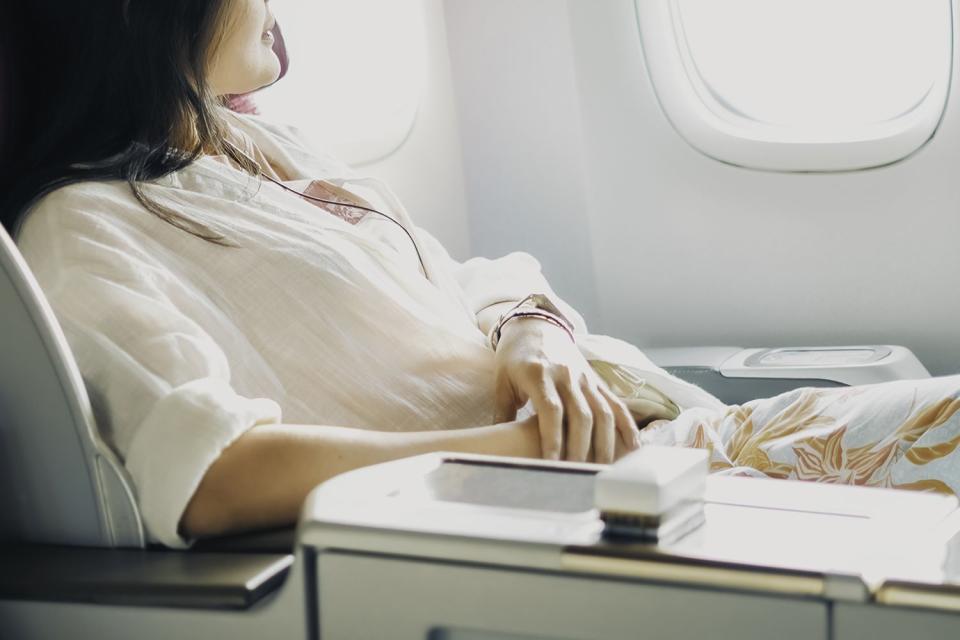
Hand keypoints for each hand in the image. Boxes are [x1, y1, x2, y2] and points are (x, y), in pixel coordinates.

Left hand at [493, 318, 640, 462]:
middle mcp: (566, 375)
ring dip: (605, 443)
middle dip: (580, 448)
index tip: (551, 463)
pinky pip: (616, 404)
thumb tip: (496, 448)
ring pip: (603, 412)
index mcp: (539, 374)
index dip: (553, 437)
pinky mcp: (597, 381)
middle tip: (575, 474)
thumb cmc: (514, 357)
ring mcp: (585, 378)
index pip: (551, 409)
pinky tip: (633, 448)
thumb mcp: (502, 381)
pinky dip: (627, 427)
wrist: (536, 325)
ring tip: (601, 469)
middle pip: (581, 415)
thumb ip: (502, 413)